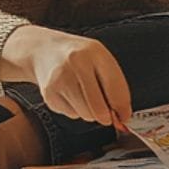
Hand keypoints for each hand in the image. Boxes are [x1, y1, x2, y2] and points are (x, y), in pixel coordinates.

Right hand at [0, 26, 130, 129]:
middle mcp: (76, 64)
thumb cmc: (78, 56)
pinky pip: (72, 114)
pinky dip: (76, 110)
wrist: (44, 51)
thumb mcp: (100, 59)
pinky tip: (71, 95)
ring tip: (86, 97)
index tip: (124, 115)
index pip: (114, 86)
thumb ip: (114, 84)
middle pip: (98, 107)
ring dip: (91, 113)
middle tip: (108, 115)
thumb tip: (123, 114)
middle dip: (107, 117)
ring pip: (86, 114)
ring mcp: (60, 79)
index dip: (122, 107)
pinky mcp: (49, 94)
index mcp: (95, 52)